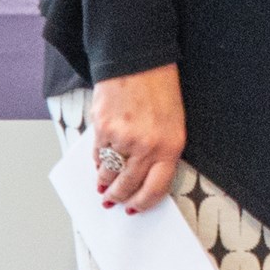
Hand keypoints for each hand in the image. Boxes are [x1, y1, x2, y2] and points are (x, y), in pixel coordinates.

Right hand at [86, 63, 185, 211]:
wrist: (139, 61)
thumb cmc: (159, 90)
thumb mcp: (172, 124)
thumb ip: (159, 152)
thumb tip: (139, 177)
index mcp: (170, 146)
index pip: (156, 189)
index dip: (142, 204)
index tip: (134, 208)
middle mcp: (148, 146)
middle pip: (128, 185)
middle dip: (118, 197)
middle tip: (111, 200)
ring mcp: (124, 138)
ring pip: (109, 173)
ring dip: (104, 182)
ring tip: (102, 184)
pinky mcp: (103, 128)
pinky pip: (98, 155)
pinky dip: (97, 161)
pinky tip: (98, 162)